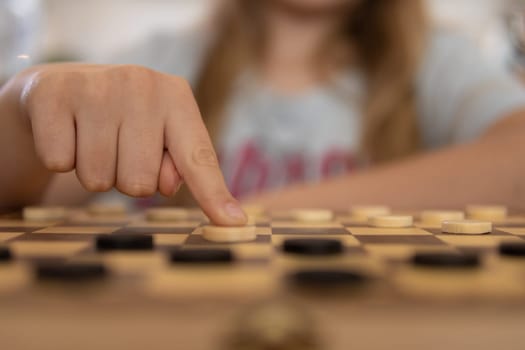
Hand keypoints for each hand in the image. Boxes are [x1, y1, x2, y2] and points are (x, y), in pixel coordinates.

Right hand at [18, 64, 245, 224]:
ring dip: (94, 172)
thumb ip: (178, 164)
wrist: (63, 89)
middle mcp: (141, 85)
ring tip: (92, 140)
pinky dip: (61, 158)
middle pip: (140, 185)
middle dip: (126, 179)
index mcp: (177, 97)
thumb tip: (169, 186)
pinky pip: (59, 163)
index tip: (235, 224)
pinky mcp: (52, 94)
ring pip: (98, 179)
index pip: (198, 159)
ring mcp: (96, 86)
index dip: (214, 195)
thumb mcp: (158, 136)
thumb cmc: (122, 121)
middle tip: (117, 149)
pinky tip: (67, 132)